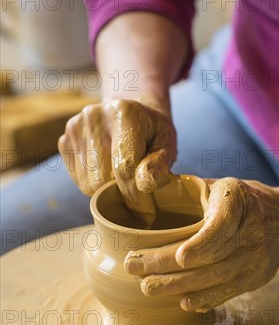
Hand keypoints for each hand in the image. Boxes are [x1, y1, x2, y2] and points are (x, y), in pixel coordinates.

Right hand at [58, 96, 176, 225]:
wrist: (130, 111)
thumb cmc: (152, 132)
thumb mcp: (167, 144)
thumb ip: (159, 164)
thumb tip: (144, 184)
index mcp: (124, 113)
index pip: (124, 167)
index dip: (135, 195)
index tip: (146, 213)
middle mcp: (94, 117)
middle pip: (102, 178)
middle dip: (121, 192)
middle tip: (136, 190)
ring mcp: (75, 128)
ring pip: (89, 183)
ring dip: (107, 189)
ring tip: (122, 176)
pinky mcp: (65, 140)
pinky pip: (79, 180)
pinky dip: (94, 184)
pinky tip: (107, 169)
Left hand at [125, 178, 278, 310]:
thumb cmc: (238, 200)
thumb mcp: (218, 184)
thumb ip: (184, 186)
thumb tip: (144, 183)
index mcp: (238, 199)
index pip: (222, 226)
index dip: (202, 244)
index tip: (180, 257)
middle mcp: (252, 229)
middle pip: (212, 256)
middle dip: (170, 265)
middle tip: (136, 268)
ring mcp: (256, 257)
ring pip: (217, 277)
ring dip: (181, 285)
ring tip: (148, 287)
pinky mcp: (256, 277)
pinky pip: (230, 291)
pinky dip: (206, 298)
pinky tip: (183, 302)